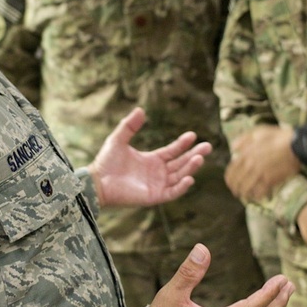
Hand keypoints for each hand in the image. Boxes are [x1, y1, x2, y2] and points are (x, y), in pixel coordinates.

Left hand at [89, 107, 212, 207]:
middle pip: (181, 163)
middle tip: (208, 147)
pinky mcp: (154, 196)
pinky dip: (182, 187)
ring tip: (200, 159)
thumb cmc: (106, 162)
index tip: (193, 135)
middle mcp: (158, 173)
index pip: (173, 151)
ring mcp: (157, 185)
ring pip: (179, 176)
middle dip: (194, 155)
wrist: (98, 181)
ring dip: (190, 168)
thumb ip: (130, 126)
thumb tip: (141, 109)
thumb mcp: (118, 139)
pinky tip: (189, 178)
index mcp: (152, 159)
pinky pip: (172, 192)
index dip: (183, 144)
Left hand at [225, 125, 299, 202]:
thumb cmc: (278, 136)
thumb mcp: (258, 131)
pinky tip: (258, 196)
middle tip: (237, 193)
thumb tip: (233, 148)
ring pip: (246, 189)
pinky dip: (257, 196)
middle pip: (236, 182)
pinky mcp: (271, 180)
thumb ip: (243, 139)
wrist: (297, 145)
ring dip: (244, 195)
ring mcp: (260, 174)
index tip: (231, 184)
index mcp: (245, 154)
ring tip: (246, 197)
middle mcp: (250, 165)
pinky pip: (259, 192)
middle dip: (235, 189)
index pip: (231, 171)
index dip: (229, 180)